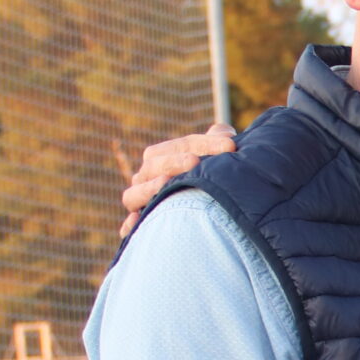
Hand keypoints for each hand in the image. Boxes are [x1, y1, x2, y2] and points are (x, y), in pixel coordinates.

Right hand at [119, 123, 237, 235]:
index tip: (230, 146)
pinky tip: (138, 219)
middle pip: (154, 165)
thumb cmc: (214, 184)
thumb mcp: (219, 161)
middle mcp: (148, 178)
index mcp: (164, 158)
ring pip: (134, 193)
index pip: (183, 145)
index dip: (206, 144)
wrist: (208, 224)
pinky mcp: (142, 227)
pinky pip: (129, 226)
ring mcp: (142, 202)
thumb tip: (224, 133)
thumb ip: (220, 142)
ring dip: (149, 187)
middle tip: (195, 162)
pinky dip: (131, 223)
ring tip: (165, 182)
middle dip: (174, 161)